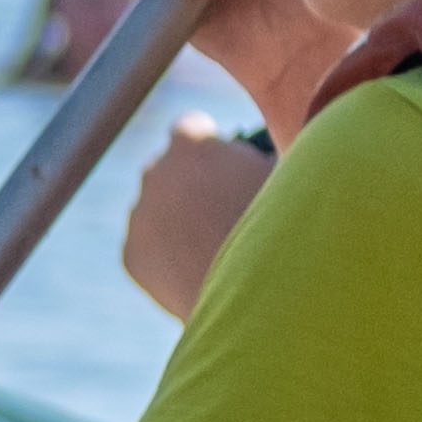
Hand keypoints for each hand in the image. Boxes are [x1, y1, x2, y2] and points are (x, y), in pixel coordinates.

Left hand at [118, 120, 266, 321]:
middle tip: (222, 208)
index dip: (212, 146)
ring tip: (214, 246)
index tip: (227, 164)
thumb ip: (268, 155)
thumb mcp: (289, 175)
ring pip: (155, 209)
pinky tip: (198, 272)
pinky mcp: (132, 255)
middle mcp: (155, 172)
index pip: (191, 127)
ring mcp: (139, 215)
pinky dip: (166, 258)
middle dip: (190, 182)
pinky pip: (147, 249)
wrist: (259, 295)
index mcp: (192, 143)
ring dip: (176, 220)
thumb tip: (271, 150)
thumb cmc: (285, 228)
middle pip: (167, 167)